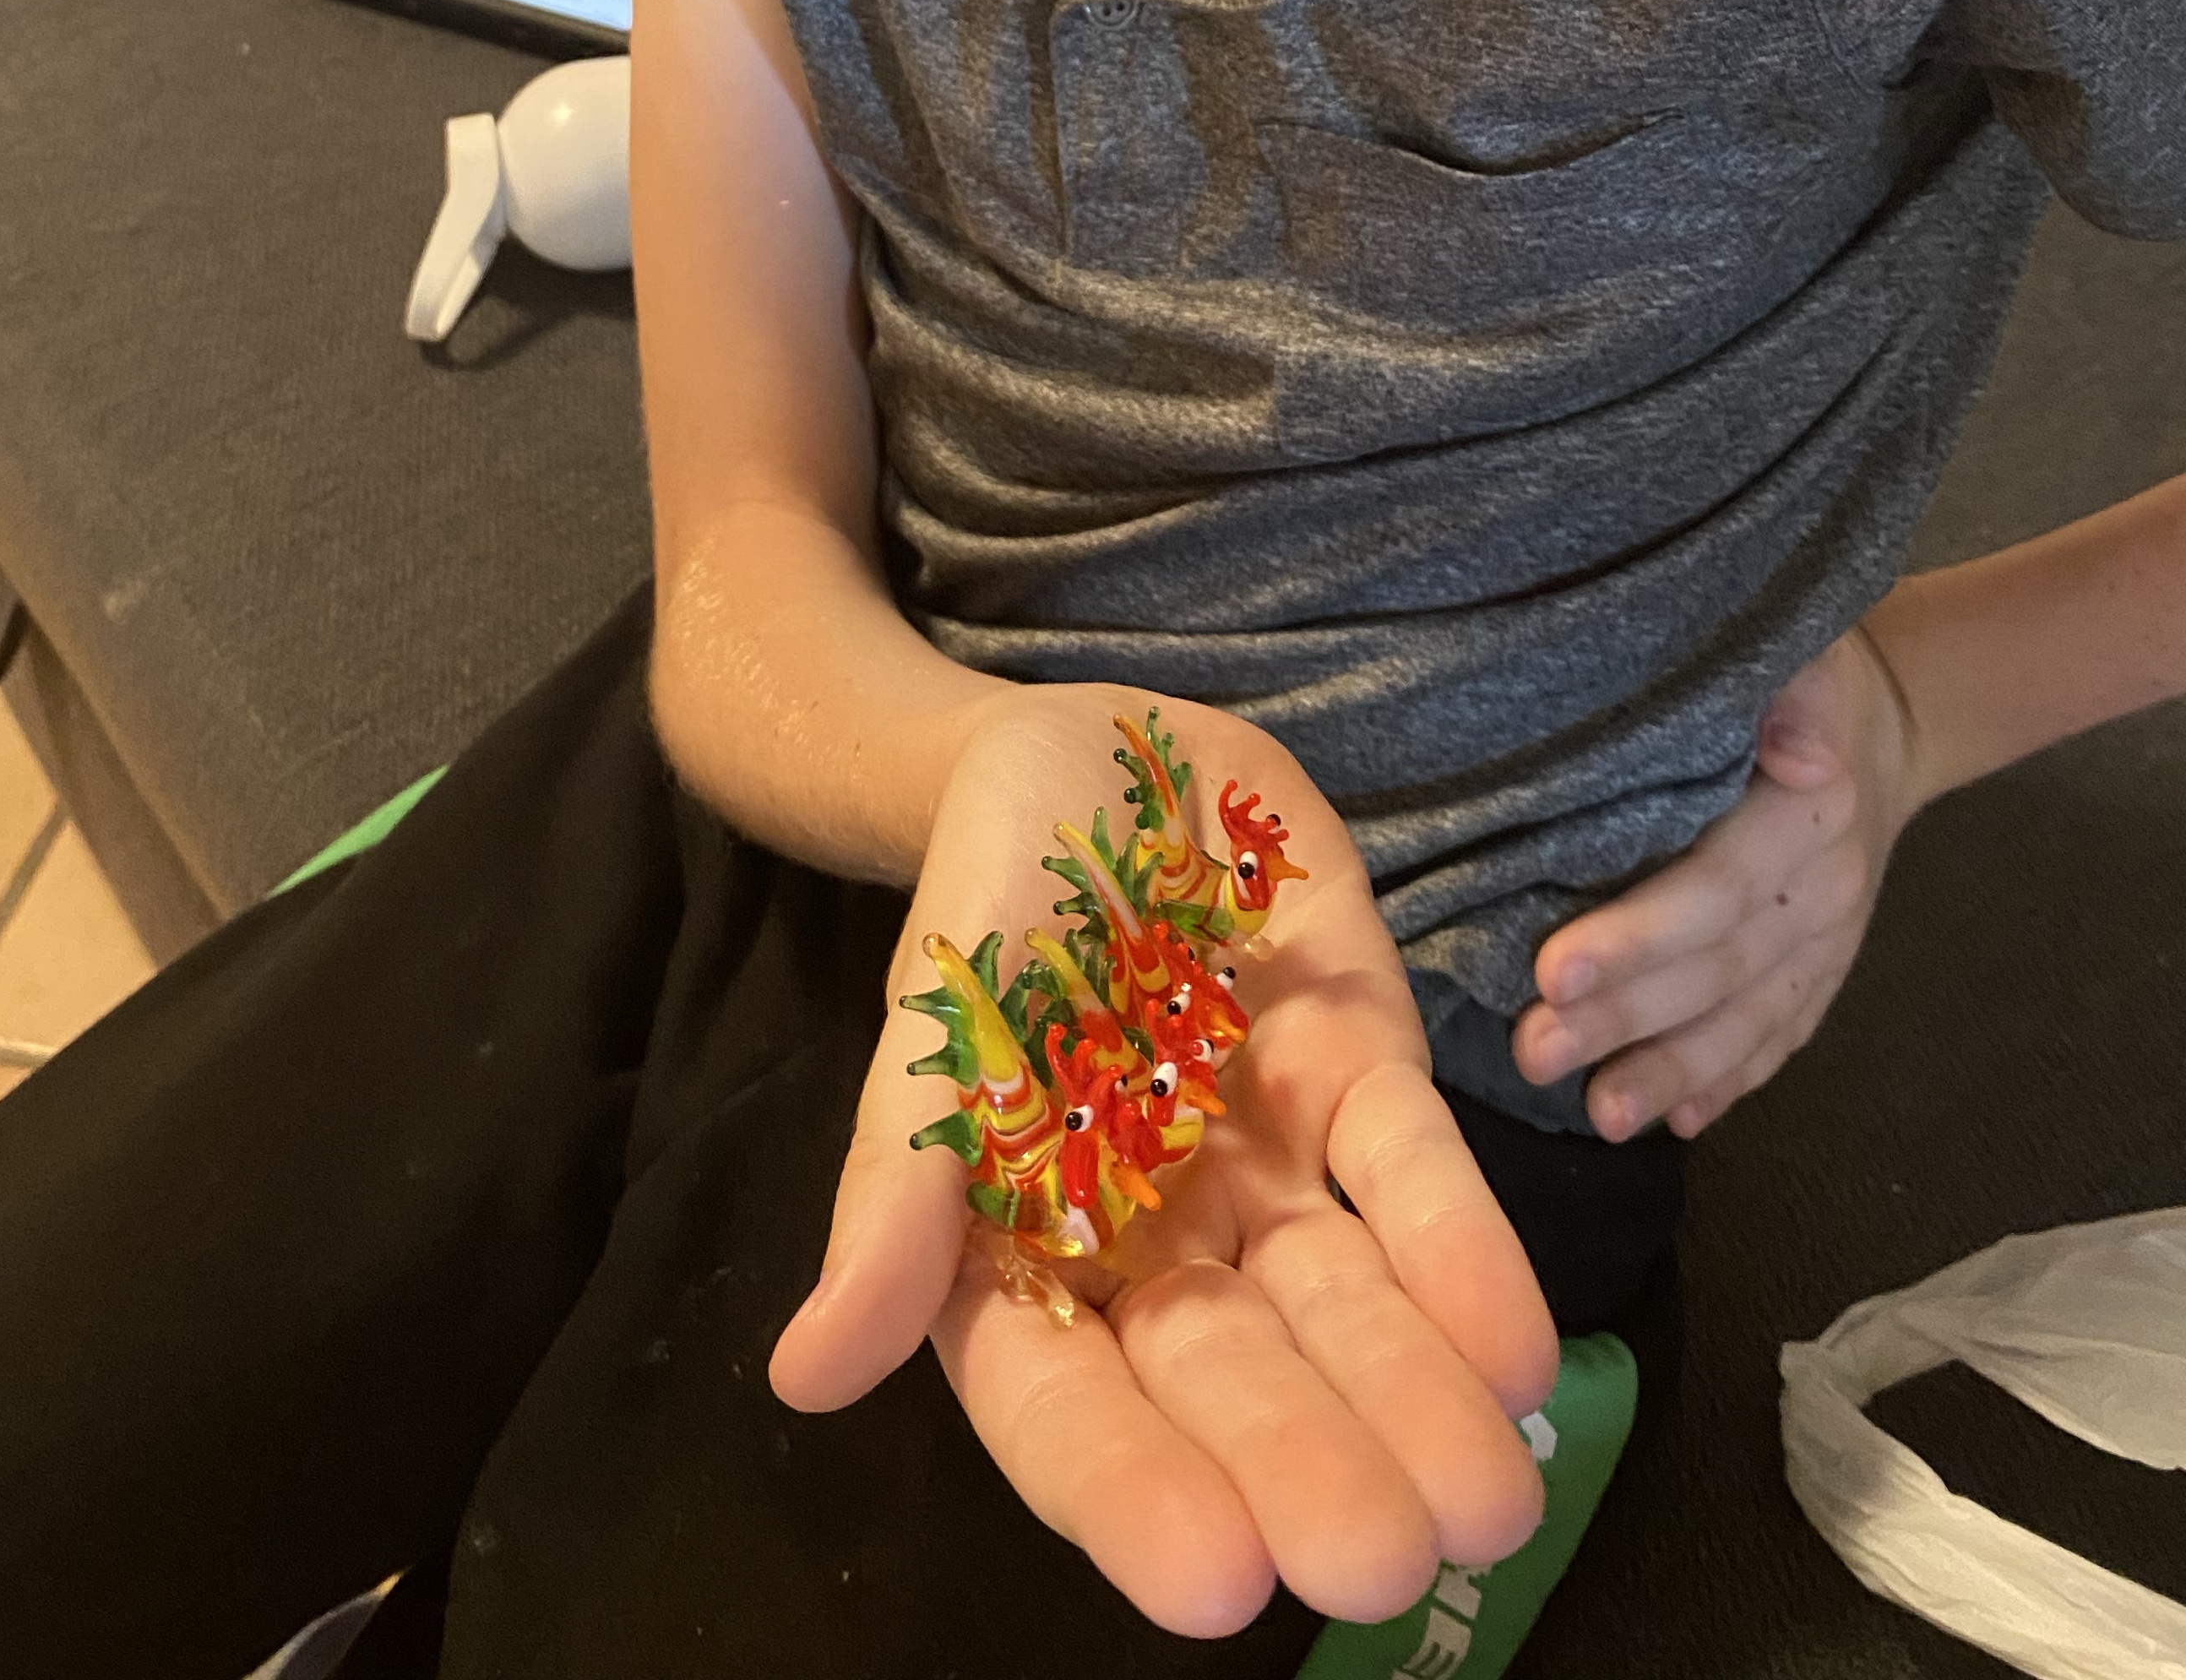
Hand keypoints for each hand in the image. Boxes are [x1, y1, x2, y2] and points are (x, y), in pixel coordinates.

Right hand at [768, 685, 1560, 1637]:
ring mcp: (1266, 1165)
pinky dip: (1468, 1257)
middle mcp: (1152, 1241)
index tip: (1211, 1587)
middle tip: (1380, 1571)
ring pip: (1341, 1306)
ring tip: (1491, 1509)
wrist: (1095, 743)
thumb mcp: (934, 1010)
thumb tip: (807, 1373)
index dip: (1131, 1493)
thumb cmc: (988, 889)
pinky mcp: (1360, 1074)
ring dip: (1413, 1400)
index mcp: (1022, 1248)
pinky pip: (1411, 1175)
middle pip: (1226, 1376)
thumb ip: (898, 1184)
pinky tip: (1523, 1353)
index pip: (1063, 1401)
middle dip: (1303, 1467)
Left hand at [1510, 625, 1924, 1142]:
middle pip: (1717, 971)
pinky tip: (1678, 1122)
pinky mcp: (1822, 972)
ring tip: (1597, 1115)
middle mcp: (1826, 893)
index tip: (1554, 970)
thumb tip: (1790, 747)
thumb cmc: (1814, 675)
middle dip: (1625, 1021)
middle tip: (1534, 1051)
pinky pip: (1781, 1036)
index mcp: (1811, 816)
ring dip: (1671, 1074)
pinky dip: (1729, 1082)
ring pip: (1747, 1021)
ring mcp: (1827, 944)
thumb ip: (1793, 694)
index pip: (1717, 887)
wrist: (1889, 728)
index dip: (1640, 936)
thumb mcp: (1805, 655)